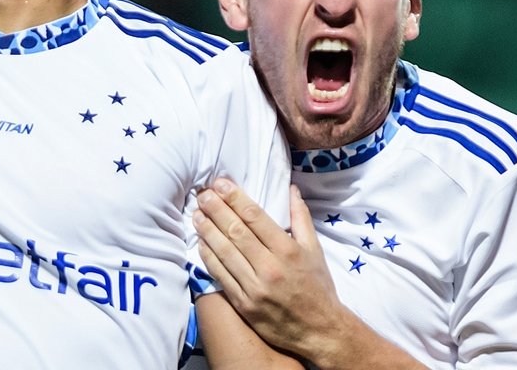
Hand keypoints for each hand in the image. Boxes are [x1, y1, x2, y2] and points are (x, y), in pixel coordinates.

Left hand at [194, 180, 346, 356]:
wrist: (320, 331)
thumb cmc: (318, 287)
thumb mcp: (315, 250)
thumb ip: (301, 218)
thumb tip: (291, 189)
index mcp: (288, 250)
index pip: (255, 217)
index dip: (235, 198)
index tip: (221, 184)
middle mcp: (270, 267)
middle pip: (235, 231)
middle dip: (216, 209)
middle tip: (203, 194)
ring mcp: (255, 288)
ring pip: (224, 252)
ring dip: (207, 231)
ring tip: (196, 214)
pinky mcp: (244, 304)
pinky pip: (221, 276)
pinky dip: (209, 258)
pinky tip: (200, 243)